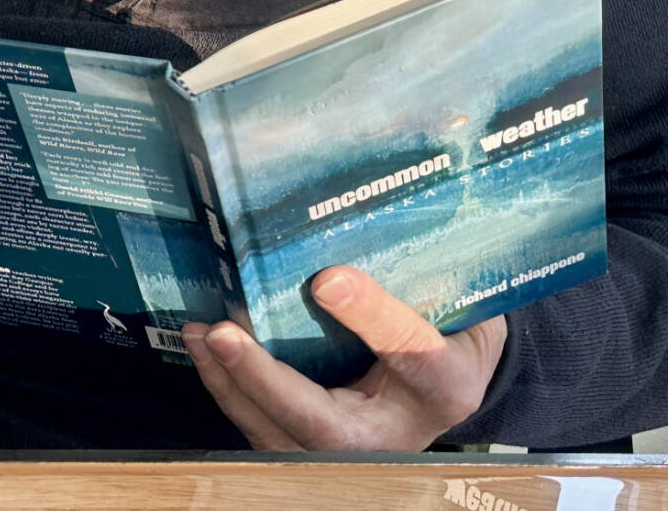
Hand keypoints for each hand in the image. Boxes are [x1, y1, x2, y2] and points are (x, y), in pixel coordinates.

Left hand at [183, 265, 506, 450]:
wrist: (446, 386)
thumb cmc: (451, 333)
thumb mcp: (465, 307)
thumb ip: (434, 277)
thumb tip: (378, 213)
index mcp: (444, 388)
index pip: (413, 355)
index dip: (372, 317)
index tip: (329, 278)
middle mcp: (391, 435)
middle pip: (322, 426)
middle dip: (266, 381)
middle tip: (223, 334)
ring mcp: (345, 454)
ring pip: (277, 434)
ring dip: (231, 382)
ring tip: (201, 332)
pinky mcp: (307, 449)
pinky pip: (260, 427)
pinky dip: (227, 387)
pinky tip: (202, 344)